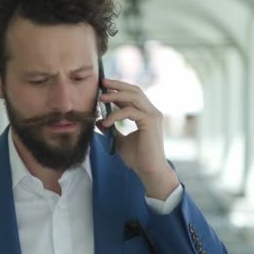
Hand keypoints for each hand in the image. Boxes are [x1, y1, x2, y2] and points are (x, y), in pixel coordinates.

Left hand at [97, 78, 178, 199]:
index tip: (103, 87)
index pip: (133, 95)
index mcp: (147, 114)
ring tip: (101, 97)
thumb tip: (99, 121)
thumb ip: (112, 129)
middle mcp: (152, 112)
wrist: (149, 172)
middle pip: (135, 91)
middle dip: (118, 85)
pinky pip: (130, 112)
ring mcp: (153, 116)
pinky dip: (116, 115)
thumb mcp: (120, 140)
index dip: (119, 89)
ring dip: (116, 95)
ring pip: (134, 97)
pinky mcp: (150, 122)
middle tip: (102, 82)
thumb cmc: (138, 158)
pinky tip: (106, 122)